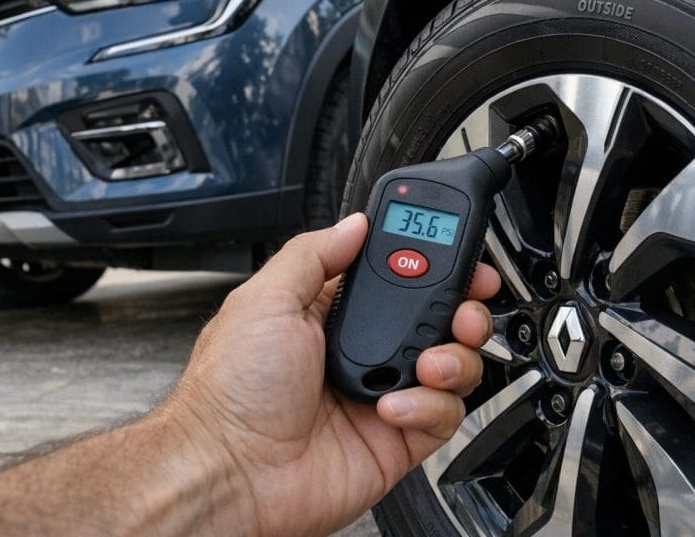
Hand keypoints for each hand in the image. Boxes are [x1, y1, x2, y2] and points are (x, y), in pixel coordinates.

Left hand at [166, 213, 499, 535]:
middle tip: (464, 310)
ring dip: (453, 359)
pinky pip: (442, 416)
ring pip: (451, 366)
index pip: (397, 278)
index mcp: (330, 313)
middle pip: (436, 320)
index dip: (432, 266)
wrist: (230, 471)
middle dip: (460, 309)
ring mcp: (380, 395)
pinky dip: (429, 407)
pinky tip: (392, 408)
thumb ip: (314, 255)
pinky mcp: (396, 439)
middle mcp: (360, 352)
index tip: (461, 260)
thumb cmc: (230, 390)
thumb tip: (354, 224)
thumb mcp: (265, 300)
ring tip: (427, 363)